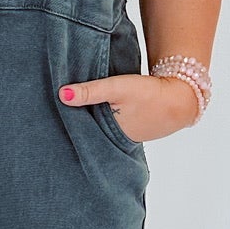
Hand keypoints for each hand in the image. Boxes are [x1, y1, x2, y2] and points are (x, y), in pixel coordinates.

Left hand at [57, 72, 197, 140]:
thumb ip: (90, 91)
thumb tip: (62, 94)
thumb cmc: (149, 94)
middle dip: (74, 122)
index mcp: (106, 134)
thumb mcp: (116, 88)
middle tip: (54, 110)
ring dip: (90, 119)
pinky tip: (97, 110)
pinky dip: (103, 118)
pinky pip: (110, 126)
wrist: (180, 99)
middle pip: (86, 130)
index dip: (64, 120)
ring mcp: (122, 138)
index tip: (49, 111)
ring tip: (72, 107)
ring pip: (98, 128)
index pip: (77, 130)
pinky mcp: (130, 131)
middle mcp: (112, 140)